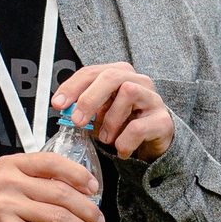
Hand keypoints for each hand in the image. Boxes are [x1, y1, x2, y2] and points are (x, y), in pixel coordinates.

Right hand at [0, 151, 103, 221]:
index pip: (52, 162)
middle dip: (88, 210)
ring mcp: (8, 208)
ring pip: (61, 218)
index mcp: (12, 165)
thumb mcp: (10, 183)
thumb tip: (83, 191)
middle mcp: (9, 183)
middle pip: (62, 194)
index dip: (78, 174)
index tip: (94, 187)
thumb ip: (40, 180)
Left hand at [53, 62, 175, 162]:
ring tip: (106, 138)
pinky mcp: (162, 120)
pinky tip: (121, 149)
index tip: (58, 104)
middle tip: (77, 121)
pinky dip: (124, 142)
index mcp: (120, 75)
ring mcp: (153, 99)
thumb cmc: (124, 124)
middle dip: (90, 98)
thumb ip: (82, 107)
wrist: (153, 143)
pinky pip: (138, 127)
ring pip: (129, 92)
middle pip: (111, 76)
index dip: (72, 87)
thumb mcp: (99, 114)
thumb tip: (63, 107)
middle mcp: (139, 81)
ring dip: (110, 121)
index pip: (92, 72)